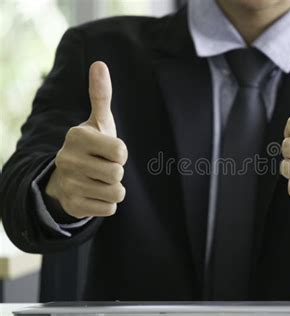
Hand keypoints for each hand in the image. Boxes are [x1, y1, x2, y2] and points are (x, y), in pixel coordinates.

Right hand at [45, 62, 127, 218]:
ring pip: (116, 193)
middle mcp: (68, 159)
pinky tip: (94, 194)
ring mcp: (68, 184)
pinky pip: (110, 208)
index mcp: (77, 136)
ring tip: (99, 180)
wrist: (66, 178)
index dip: (121, 153)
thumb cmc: (91, 147)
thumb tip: (99, 64)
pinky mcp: (73, 205)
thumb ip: (101, 95)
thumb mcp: (98, 122)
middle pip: (118, 173)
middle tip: (103, 167)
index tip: (109, 151)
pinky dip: (107, 203)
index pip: (121, 151)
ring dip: (113, 188)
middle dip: (117, 172)